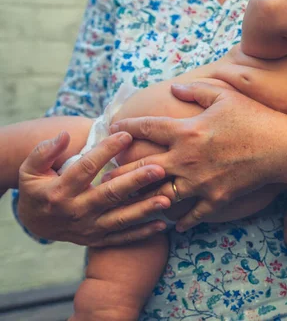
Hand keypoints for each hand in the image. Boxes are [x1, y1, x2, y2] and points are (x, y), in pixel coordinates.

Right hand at [17, 131, 170, 246]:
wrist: (35, 225)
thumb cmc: (37, 189)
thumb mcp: (30, 170)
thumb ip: (44, 152)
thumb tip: (64, 134)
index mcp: (60, 192)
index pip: (86, 168)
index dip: (105, 151)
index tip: (126, 135)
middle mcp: (76, 212)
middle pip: (109, 194)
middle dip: (135, 181)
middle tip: (159, 168)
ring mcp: (88, 228)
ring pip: (120, 219)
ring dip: (145, 208)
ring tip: (167, 197)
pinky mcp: (97, 240)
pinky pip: (122, 238)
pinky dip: (142, 233)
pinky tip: (163, 224)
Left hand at [108, 83, 286, 230]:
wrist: (281, 148)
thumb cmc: (253, 117)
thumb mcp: (224, 95)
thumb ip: (195, 91)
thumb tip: (174, 89)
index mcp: (186, 131)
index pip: (147, 129)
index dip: (126, 128)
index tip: (111, 129)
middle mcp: (186, 159)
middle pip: (143, 169)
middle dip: (120, 172)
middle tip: (104, 177)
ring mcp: (199, 183)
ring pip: (161, 196)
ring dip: (143, 201)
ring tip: (128, 205)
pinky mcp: (215, 199)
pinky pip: (192, 215)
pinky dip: (181, 221)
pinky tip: (173, 225)